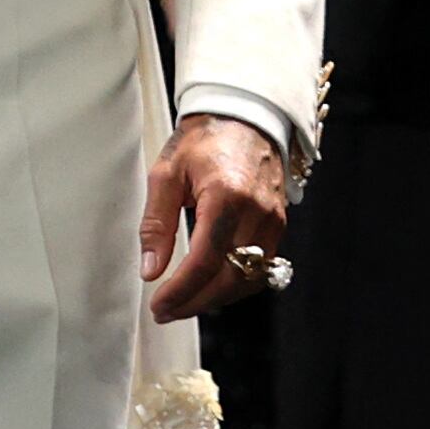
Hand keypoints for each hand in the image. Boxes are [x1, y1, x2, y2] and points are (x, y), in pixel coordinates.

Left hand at [140, 113, 292, 322]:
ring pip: (248, 280)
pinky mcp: (278, 225)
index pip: (205, 261)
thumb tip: (150, 270)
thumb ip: (157, 224)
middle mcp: (258, 213)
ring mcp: (273, 221)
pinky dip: (234, 284)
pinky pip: (260, 268)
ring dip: (214, 298)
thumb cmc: (203, 139)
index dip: (181, 291)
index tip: (158, 306)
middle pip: (231, 278)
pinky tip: (208, 287)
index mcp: (227, 196)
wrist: (245, 116)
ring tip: (181, 303)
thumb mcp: (166, 174)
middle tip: (164, 312)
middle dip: (195, 302)